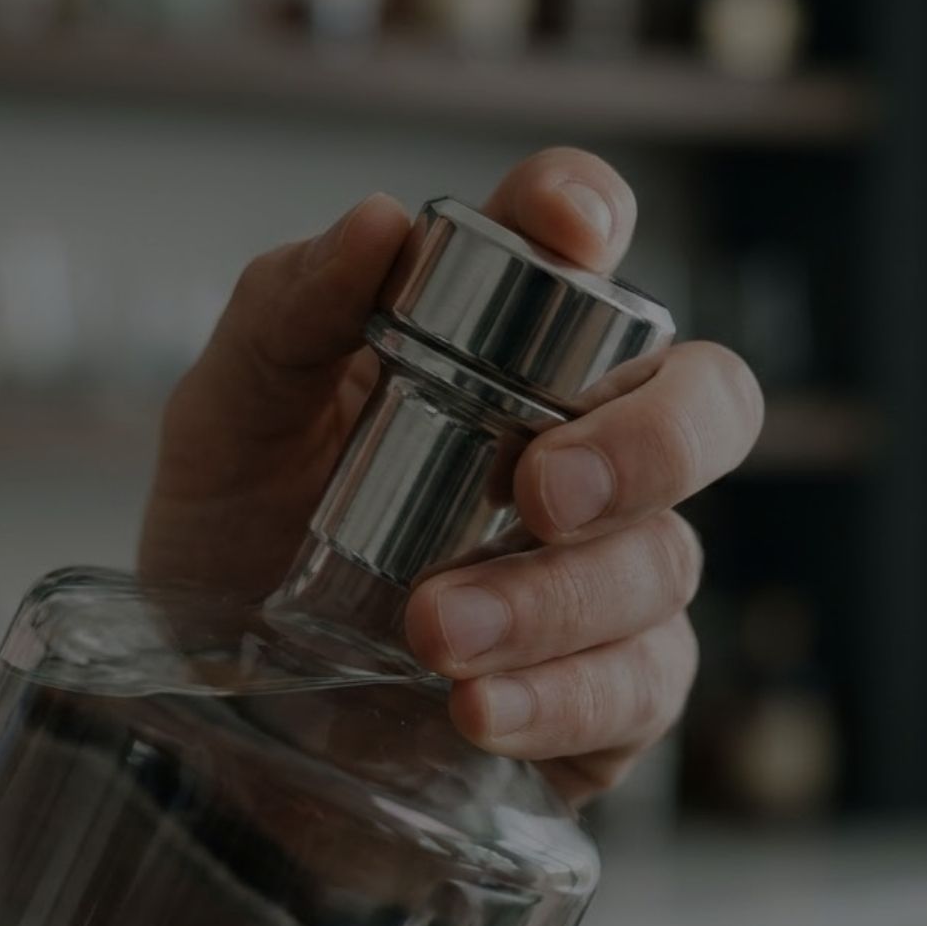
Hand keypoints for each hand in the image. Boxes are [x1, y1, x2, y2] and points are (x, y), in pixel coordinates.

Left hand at [140, 148, 762, 803]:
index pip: (579, 249)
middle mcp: (575, 444)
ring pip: (661, 561)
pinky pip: (640, 688)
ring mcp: (602, 571)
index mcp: (495, 346)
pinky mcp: (605, 693)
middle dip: (649, 442)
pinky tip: (477, 708)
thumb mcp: (226, 418)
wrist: (221, 713)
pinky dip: (563, 698)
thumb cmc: (236, 539)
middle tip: (539, 488)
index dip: (593, 212)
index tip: (572, 230)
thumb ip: (287, 313)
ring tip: (432, 631)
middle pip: (705, 403)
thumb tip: (377, 221)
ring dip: (553, 598)